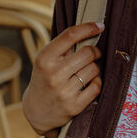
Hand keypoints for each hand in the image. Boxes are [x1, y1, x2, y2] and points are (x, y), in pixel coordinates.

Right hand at [22, 22, 104, 136]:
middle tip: (95, 53)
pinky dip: (97, 82)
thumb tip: (90, 30)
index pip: (69, 36)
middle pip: (87, 53)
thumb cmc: (45, 79)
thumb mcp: (45, 61)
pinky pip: (96, 87)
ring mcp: (64, 91)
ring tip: (89, 70)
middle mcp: (53, 74)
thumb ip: (61, 48)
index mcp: (44, 58)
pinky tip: (91, 82)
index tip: (100, 26)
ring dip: (96, 68)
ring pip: (93, 69)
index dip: (88, 28)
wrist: (37, 111)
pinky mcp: (74, 106)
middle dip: (95, 51)